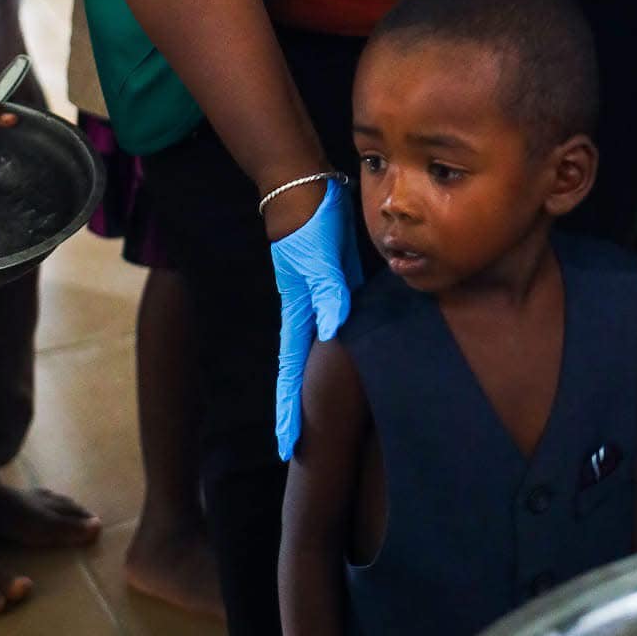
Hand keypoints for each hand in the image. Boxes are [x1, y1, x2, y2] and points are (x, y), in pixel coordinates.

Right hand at [269, 177, 354, 460]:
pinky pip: (337, 326)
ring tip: (319, 416)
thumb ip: (328, 292)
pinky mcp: (334, 284)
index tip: (287, 446)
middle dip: (297, 410)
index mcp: (298, 312)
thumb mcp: (320, 257)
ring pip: (317, 353)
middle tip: (295, 448)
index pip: (291, 373)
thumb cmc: (311, 222)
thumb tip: (331, 331)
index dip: (290, 409)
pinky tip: (349, 359)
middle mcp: (305, 312)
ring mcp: (318, 299)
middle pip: (299, 371)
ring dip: (316, 384)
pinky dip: (339, 349)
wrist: (306, 187)